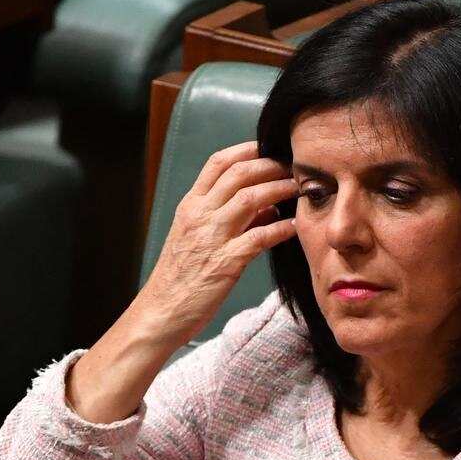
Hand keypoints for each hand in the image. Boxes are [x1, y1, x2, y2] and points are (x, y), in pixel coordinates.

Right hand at [134, 140, 297, 348]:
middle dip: (271, 165)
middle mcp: (199, 215)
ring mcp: (211, 238)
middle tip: (293, 166)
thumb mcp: (195, 238)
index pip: (218, 162)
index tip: (270, 146)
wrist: (160, 313)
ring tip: (299, 189)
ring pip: (251, 198)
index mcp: (190, 206)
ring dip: (280, 189)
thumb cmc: (180, 277)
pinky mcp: (225, 263)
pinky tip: (295, 224)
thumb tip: (266, 205)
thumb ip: (227, 218)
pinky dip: (281, 228)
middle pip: (239, 174)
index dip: (247, 149)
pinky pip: (260, 237)